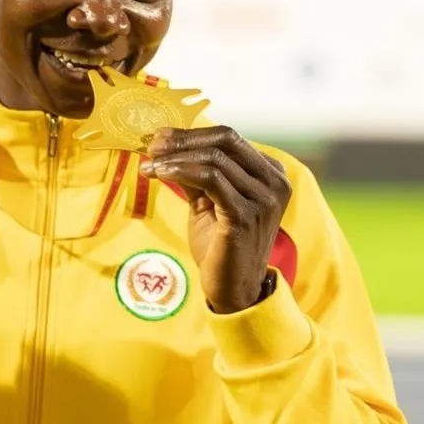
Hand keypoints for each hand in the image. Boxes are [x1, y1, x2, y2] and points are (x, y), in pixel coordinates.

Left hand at [139, 126, 291, 313]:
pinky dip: (181, 171)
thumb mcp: (208, 201)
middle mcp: (274, 182)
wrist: (232, 289)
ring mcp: (263, 199)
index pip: (229, 138)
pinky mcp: (246, 215)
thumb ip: (196, 172)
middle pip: (224, 141)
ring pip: (214, 159)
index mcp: (270, 173)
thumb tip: (166, 145)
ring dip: (175, 157)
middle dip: (183, 139)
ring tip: (149, 164)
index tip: (159, 137)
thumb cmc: (221, 245)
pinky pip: (210, 180)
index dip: (191, 133)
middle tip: (152, 145)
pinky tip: (161, 174)